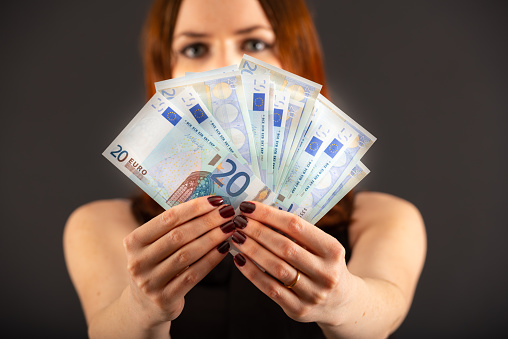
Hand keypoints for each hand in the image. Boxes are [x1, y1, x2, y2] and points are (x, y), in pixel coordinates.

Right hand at [122, 196, 235, 327]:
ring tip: (229, 228)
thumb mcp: (154, 246)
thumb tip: (208, 205)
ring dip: (212, 239)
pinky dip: (211, 260)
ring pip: (187, 255)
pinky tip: (224, 249)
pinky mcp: (164, 299)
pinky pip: (193, 275)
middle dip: (207, 221)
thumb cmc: (156, 266)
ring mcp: (150, 282)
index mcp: (134, 241)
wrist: (144, 306)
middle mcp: (138, 262)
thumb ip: (173, 228)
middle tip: (227, 212)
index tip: (215, 200)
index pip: (167, 219)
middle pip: (179, 236)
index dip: (193, 208)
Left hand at [230, 201, 354, 325]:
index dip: (269, 215)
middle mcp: (326, 273)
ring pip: (275, 268)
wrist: (342, 303)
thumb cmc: (324, 266)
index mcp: (333, 250)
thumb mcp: (324, 248)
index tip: (249, 207)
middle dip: (257, 231)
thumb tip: (260, 214)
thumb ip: (300, 234)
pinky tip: (239, 259)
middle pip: (284, 247)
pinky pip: (270, 288)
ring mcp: (313, 293)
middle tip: (238, 221)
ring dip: (252, 250)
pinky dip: (252, 273)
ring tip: (236, 237)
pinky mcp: (299, 309)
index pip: (296, 226)